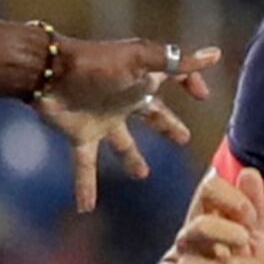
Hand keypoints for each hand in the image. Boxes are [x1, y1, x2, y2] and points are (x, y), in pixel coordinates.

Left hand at [32, 33, 218, 212]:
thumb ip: (176, 63)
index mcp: (141, 80)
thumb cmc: (96, 63)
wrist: (49, 72)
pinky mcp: (81, 136)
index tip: (202, 96)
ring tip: (142, 175)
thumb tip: (214, 54)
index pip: (172, 78)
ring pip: (122, 145)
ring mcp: (103, 121)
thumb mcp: (141, 61)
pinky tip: (86, 208)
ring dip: (132, 160)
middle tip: (183, 140)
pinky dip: (86, 187)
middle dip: (168, 126)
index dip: (189, 82)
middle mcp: (124, 101)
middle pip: (152, 116)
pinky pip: (86, 166)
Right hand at [169, 161, 263, 263]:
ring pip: (219, 263)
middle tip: (247, 241)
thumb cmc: (251, 259)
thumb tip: (249, 172)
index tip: (250, 214)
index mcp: (205, 215)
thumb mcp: (259, 229)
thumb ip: (254, 203)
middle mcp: (190, 240)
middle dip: (232, 233)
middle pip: (201, 226)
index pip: (208, 189)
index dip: (233, 199)